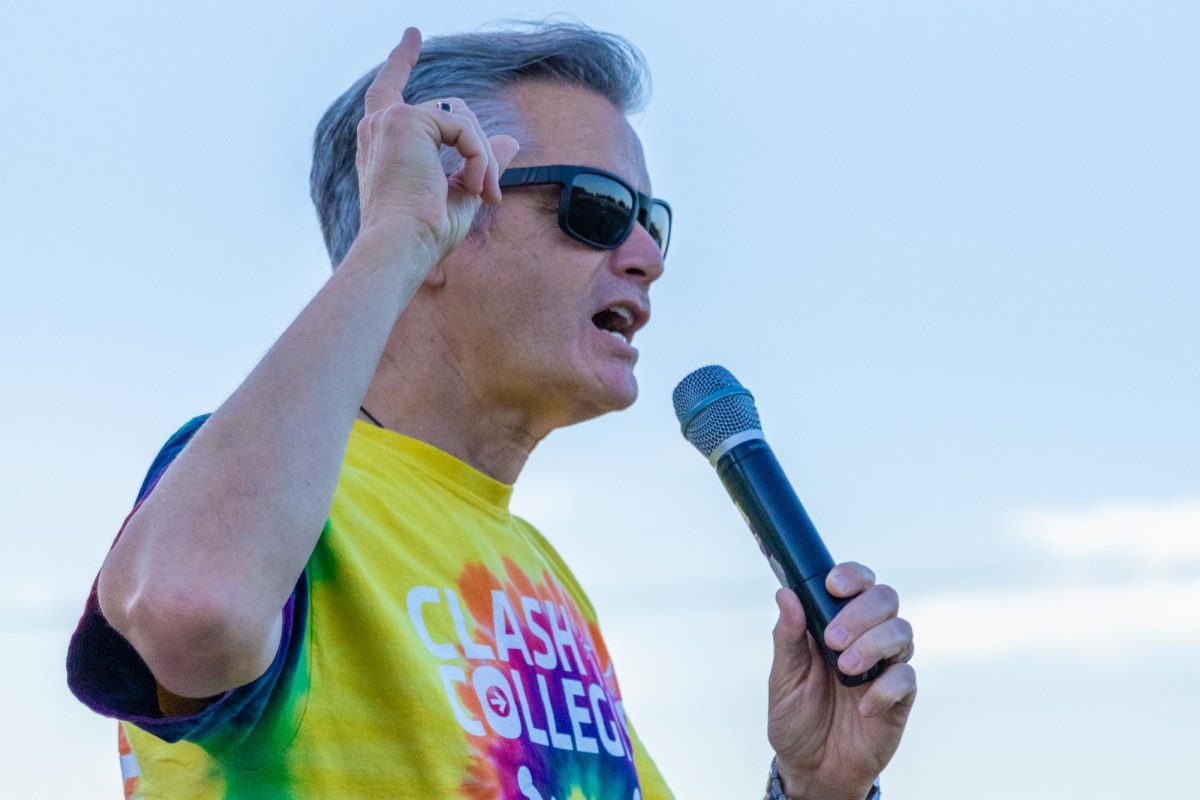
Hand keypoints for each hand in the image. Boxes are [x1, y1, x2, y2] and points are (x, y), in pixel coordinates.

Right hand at [353, 27, 520, 266]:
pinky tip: (474, 187)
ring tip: (482, 196)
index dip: (402, 61)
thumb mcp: (461, 193)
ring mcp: (390, 119)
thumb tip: (510, 140)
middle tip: (490, 195)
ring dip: (482, 159)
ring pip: (462, 119)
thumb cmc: (423, 234)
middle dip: (479, 151)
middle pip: (452, 112)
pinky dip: (478, 158)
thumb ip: (480, 162)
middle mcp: (379, 126)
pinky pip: (463, 127)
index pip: (390, 90)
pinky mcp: (405, 119)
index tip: (413, 35)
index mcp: (382, 144)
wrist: (401, 247)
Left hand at [767, 563, 915, 799]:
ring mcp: (886, 665)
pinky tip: (863, 706)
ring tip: (845, 669)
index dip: (852, 576)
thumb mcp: (784, 676)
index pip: (858, 584)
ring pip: (902, 631)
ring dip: (873, 644)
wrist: (813, 767)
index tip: (833, 586)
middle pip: (885, 599)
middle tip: (832, 640)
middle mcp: (867, 637)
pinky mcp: (900, 697)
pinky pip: (907, 678)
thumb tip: (785, 594)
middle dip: (860, 613)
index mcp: (837, 623)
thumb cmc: (797, 716)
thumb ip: (788, 636)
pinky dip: (885, 688)